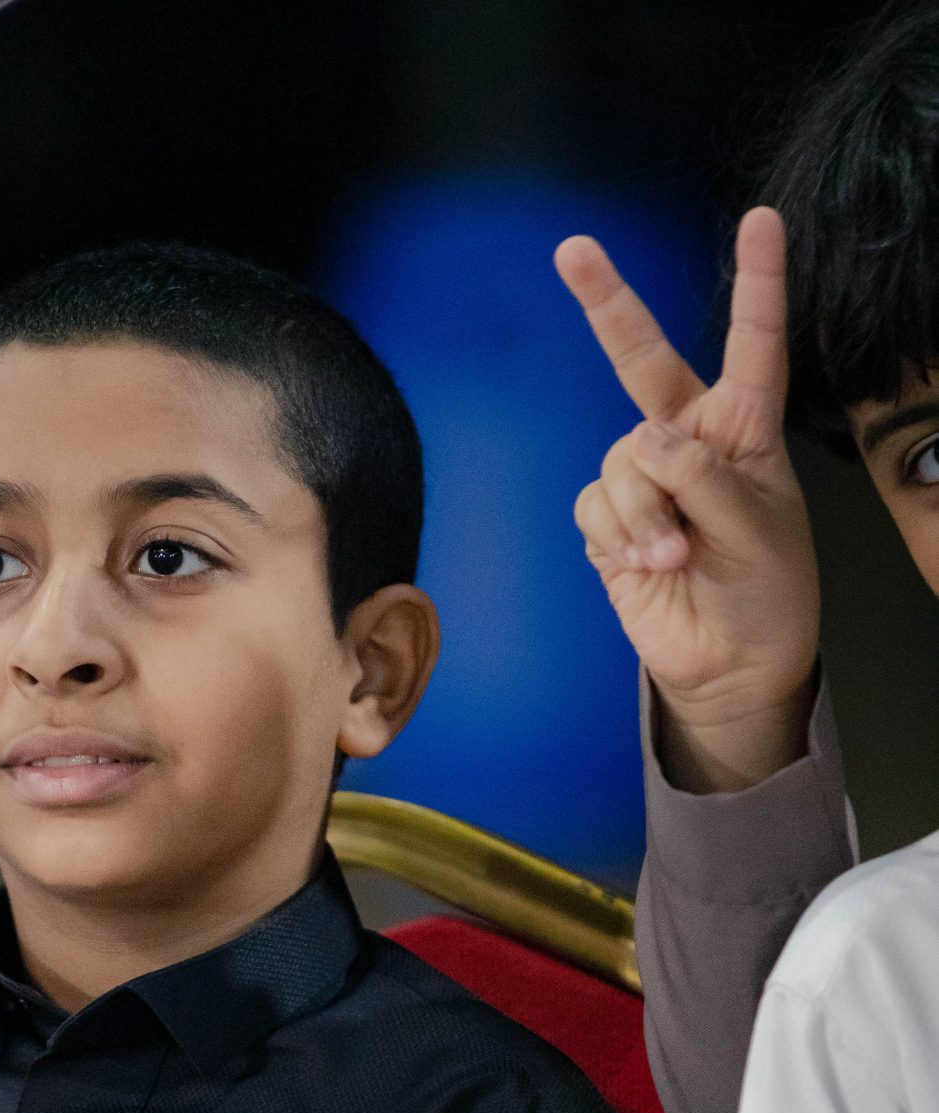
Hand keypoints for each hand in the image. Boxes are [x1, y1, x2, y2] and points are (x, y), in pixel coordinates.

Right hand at [556, 206, 820, 789]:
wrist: (730, 666)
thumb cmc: (765, 593)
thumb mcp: (758, 529)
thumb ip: (706, 479)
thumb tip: (646, 445)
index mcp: (745, 429)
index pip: (752, 345)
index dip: (756, 283)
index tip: (760, 221)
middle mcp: (689, 441)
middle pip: (643, 361)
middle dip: (607, 304)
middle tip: (573, 250)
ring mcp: (643, 481)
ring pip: (619, 460)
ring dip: (643, 512)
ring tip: (674, 555)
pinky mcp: (609, 523)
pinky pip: (594, 504)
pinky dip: (620, 533)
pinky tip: (647, 562)